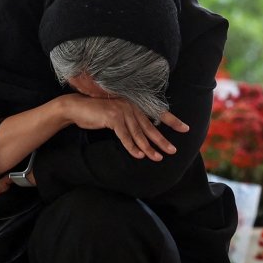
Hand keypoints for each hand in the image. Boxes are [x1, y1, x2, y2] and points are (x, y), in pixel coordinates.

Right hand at [58, 94, 189, 161]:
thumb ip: (130, 122)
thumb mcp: (116, 116)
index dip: (172, 120)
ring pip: (138, 133)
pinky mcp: (112, 117)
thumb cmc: (97, 114)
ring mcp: (122, 110)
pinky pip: (124, 135)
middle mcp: (130, 105)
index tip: (186, 128)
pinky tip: (138, 155)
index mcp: (134, 104)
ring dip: (148, 148)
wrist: (76, 108)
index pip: (156, 113)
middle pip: (150, 126)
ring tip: (157, 158)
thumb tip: (144, 135)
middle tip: (172, 151)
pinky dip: (131, 146)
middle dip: (162, 140)